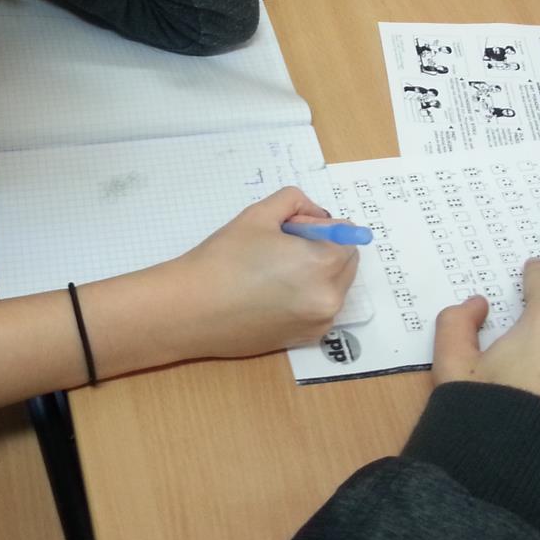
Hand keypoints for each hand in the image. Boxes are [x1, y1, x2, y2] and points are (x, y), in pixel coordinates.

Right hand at [160, 187, 360, 359]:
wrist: (192, 309)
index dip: (318, 227)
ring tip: (272, 273)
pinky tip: (270, 295)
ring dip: (316, 274)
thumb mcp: (258, 214)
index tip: (289, 230)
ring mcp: (319, 322)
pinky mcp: (305, 339)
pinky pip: (319, 308)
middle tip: (280, 249)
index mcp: (323, 264)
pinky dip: (306, 297)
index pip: (347, 236)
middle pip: (346, 262)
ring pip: (334, 286)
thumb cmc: (223, 259)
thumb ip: (295, 201)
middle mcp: (329, 297)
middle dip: (323, 249)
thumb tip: (317, 215)